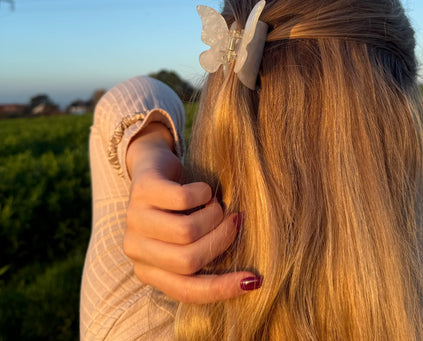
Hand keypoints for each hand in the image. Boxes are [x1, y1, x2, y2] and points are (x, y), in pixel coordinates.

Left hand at [123, 122, 260, 303]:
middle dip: (221, 240)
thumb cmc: (178, 206)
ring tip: (215, 204)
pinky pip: (182, 200)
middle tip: (234, 220)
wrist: (153, 164)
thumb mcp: (189, 235)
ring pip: (186, 231)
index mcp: (148, 269)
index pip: (187, 290)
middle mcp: (136, 249)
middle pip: (188, 260)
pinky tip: (203, 190)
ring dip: (213, 215)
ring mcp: (135, 219)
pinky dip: (203, 193)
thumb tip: (247, 278)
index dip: (222, 288)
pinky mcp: (141, 190)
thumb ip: (203, 254)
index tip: (254, 279)